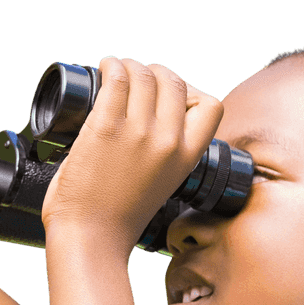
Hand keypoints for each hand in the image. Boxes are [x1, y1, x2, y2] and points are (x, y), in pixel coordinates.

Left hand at [41, 56, 223, 255]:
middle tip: (135, 77)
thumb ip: (163, 154)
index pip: (211, 105)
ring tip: (116, 69)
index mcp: (187, 157)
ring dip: (129, 65)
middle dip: (155, 72)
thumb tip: (148, 121)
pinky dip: (111, 66)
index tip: (169, 96)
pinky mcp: (105, 127)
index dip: (191, 92)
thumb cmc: (117, 219)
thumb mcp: (160, 183)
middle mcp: (168, 141)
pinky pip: (116, 78)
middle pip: (174, 81)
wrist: (91, 239)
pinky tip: (105, 67)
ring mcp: (138, 132)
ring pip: (145, 73)